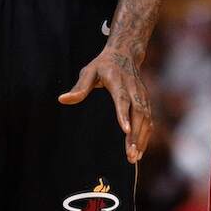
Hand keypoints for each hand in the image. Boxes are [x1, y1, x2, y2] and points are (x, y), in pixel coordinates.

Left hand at [59, 47, 151, 163]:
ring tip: (133, 157)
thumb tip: (62, 99)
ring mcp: (142, 95)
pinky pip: (149, 120)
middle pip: (137, 112)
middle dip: (135, 134)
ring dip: (141, 138)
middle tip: (130, 153)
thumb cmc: (103, 65)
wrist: (125, 53)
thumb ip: (79, 88)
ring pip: (146, 118)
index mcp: (118, 80)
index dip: (124, 114)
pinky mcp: (146, 101)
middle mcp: (133, 88)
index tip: (125, 130)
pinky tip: (139, 150)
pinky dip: (146, 135)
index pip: (122, 98)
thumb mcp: (89, 71)